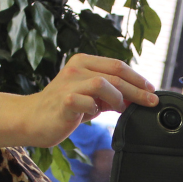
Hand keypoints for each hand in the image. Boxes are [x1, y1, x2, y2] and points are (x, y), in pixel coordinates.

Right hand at [0, 54, 158, 149]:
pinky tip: (93, 114)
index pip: (118, 65)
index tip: (151, 89)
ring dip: (118, 98)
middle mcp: (77, 68)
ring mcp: (69, 83)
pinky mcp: (63, 100)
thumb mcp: (90, 96)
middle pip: (116, 74)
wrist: (31, 119)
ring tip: (120, 109)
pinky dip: (96, 109)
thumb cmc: (63, 108)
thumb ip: (110, 93)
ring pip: (104, 84)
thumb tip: (137, 97)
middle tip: (150, 101)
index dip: (137, 77)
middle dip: (137, 89)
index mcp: (84, 61)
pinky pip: (88, 102)